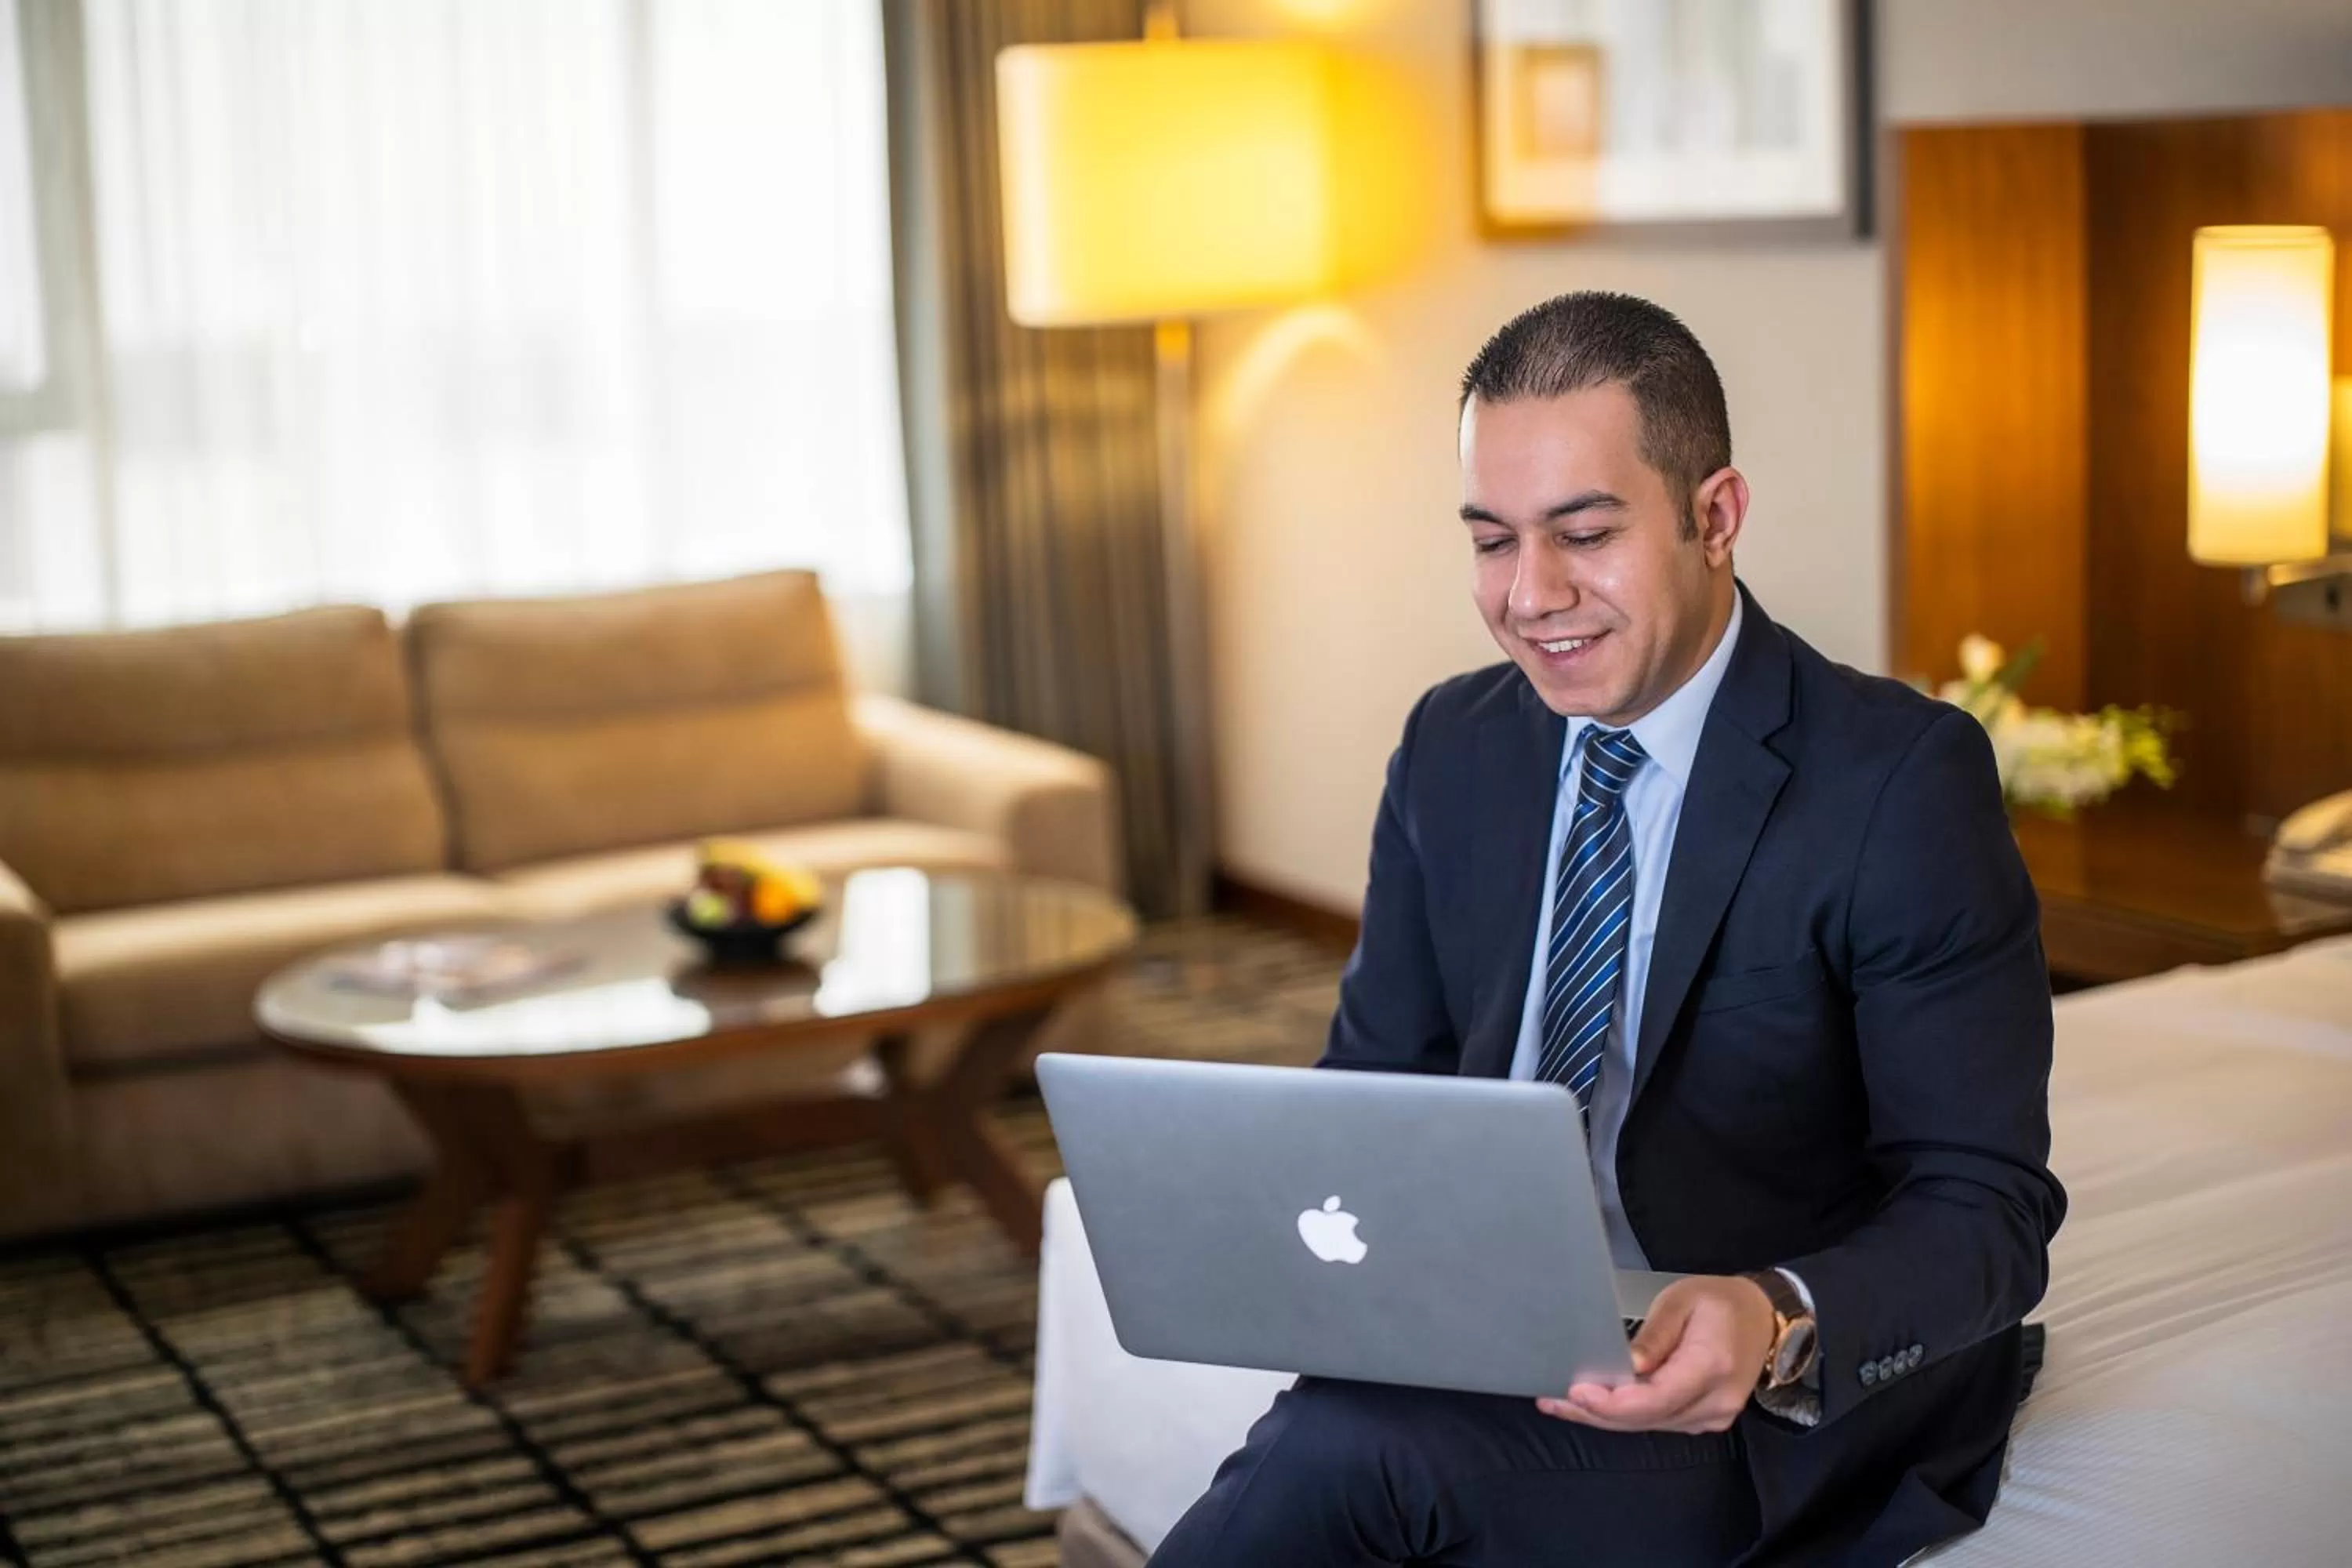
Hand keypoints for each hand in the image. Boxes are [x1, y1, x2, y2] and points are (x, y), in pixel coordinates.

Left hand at [1537, 1274, 1776, 1434]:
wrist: (1762, 1319)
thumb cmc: (1719, 1303)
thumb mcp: (1682, 1301)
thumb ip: (1655, 1336)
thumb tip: (1627, 1367)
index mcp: (1712, 1366)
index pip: (1656, 1398)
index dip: (1612, 1402)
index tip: (1576, 1391)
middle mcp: (1715, 1401)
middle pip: (1646, 1418)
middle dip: (1595, 1412)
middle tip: (1552, 1399)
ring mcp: (1713, 1416)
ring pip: (1648, 1425)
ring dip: (1604, 1417)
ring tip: (1560, 1402)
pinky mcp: (1704, 1420)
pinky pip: (1658, 1422)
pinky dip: (1624, 1416)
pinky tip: (1594, 1406)